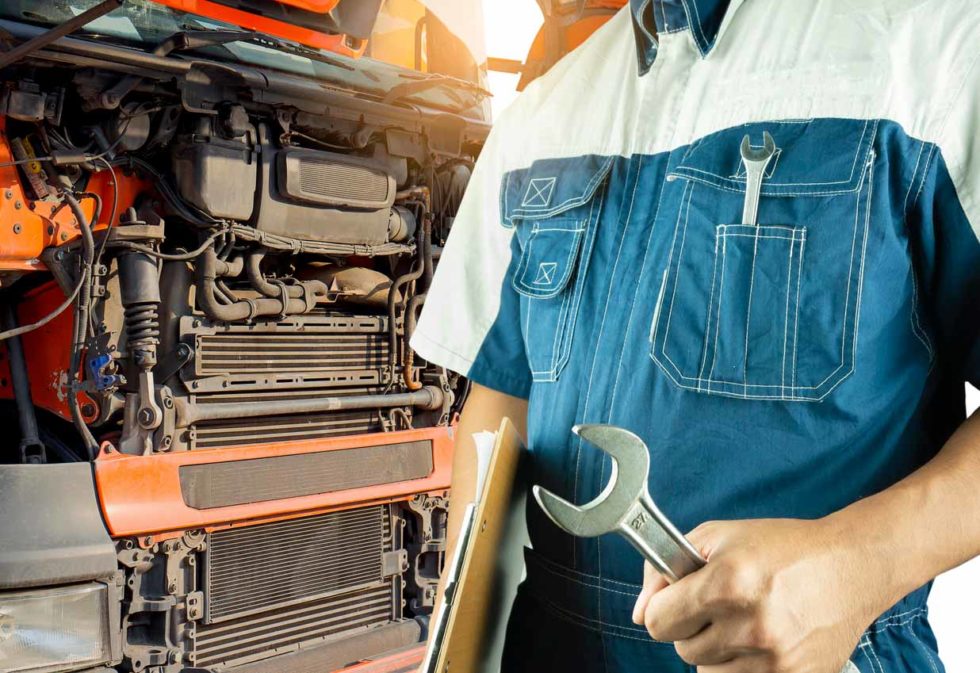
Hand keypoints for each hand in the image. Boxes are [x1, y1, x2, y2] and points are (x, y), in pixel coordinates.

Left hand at [631, 518, 883, 672]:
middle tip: (720, 607)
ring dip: (717, 652)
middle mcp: (750, 623)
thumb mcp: (717, 537)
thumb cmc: (780, 547)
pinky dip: (743, 668)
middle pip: (683, 650)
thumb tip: (638, 613)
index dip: (662, 609)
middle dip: (692, 628)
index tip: (675, 603)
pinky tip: (761, 642)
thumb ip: (665, 569)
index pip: (657, 621)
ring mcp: (775, 658)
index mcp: (727, 582)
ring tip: (745, 622)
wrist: (851, 566)